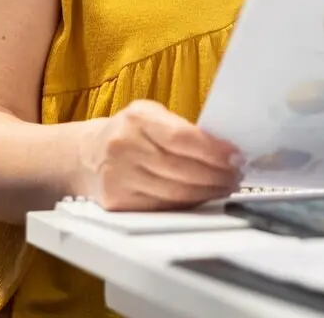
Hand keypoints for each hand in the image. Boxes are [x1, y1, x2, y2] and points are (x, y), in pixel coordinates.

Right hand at [76, 99, 243, 210]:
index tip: (236, 157)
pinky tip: (202, 197)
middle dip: (216, 175)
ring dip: (207, 192)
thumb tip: (224, 148)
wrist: (88, 155)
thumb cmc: (130, 132)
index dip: (213, 150)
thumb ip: (182, 127)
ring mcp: (118, 178)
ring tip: (225, 187)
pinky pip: (162, 207)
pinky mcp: (117, 202)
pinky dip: (188, 205)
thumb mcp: (151, 115)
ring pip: (174, 192)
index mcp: (137, 119)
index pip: (182, 138)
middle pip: (181, 169)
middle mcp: (123, 148)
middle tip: (236, 175)